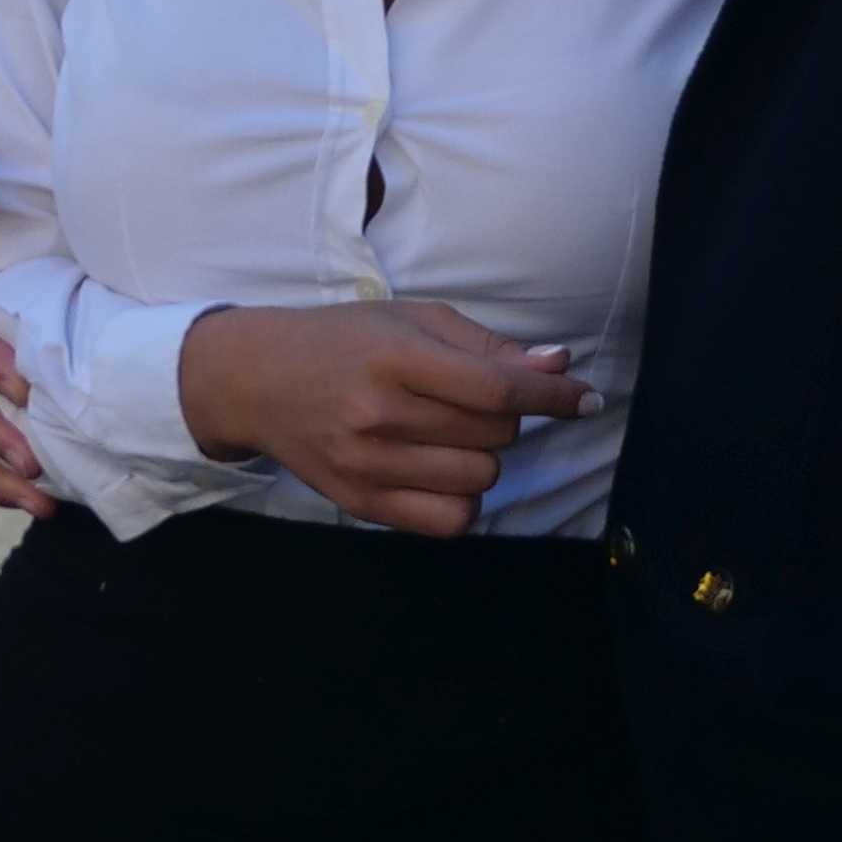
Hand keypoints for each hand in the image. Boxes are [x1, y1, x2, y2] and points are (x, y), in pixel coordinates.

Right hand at [177, 303, 595, 538]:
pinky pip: (450, 521)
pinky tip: (442, 472)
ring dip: (483, 457)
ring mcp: (367, 465)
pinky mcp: (360, 503)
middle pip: (496, 434)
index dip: (553, 395)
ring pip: (481, 479)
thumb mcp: (411, 320)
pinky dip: (463, 500)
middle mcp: (379, 414)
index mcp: (395, 356)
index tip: (584, 399)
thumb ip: (486, 346)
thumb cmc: (343, 340)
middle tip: (471, 399)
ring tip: (449, 434)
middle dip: (505, 416)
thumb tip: (559, 368)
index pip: (498, 386)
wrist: (256, 380)